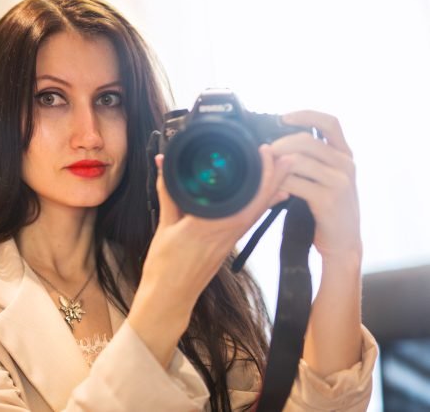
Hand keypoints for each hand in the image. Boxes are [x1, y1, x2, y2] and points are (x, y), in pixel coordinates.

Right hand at [128, 145, 288, 366]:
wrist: (169, 299)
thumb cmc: (164, 267)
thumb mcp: (164, 226)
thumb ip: (168, 193)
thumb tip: (165, 163)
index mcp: (208, 225)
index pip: (241, 197)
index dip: (258, 174)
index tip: (263, 152)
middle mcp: (225, 233)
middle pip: (258, 202)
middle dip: (275, 177)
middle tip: (287, 154)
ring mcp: (229, 240)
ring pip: (258, 211)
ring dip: (273, 189)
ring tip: (286, 169)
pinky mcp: (228, 245)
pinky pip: (250, 220)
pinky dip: (262, 205)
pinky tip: (272, 196)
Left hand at [274, 111, 361, 264]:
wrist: (343, 242)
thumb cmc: (328, 208)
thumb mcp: (325, 178)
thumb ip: (310, 160)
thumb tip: (274, 145)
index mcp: (345, 154)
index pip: (330, 122)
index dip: (306, 115)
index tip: (283, 117)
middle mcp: (346, 164)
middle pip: (306, 141)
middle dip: (279, 144)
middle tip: (264, 153)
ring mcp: (340, 181)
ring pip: (298, 161)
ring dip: (275, 165)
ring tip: (265, 171)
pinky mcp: (329, 199)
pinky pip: (295, 183)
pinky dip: (279, 183)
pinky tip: (274, 188)